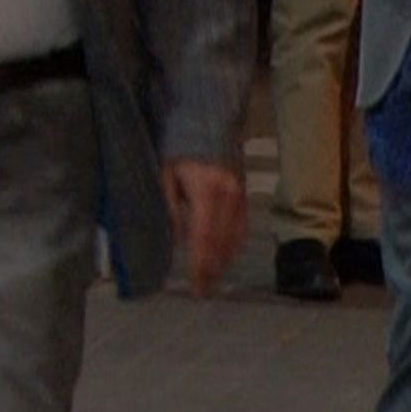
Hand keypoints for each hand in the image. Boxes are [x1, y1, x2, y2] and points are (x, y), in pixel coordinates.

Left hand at [162, 159, 246, 296]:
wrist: (208, 120)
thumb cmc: (178, 146)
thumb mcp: (165, 174)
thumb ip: (171, 207)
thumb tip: (176, 240)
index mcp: (208, 192)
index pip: (204, 238)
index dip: (201, 265)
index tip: (196, 286)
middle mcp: (230, 196)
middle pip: (222, 242)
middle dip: (213, 269)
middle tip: (203, 291)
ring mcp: (241, 195)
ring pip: (235, 236)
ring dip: (224, 260)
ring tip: (213, 279)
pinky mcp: (244, 193)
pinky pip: (242, 226)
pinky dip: (234, 245)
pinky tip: (226, 256)